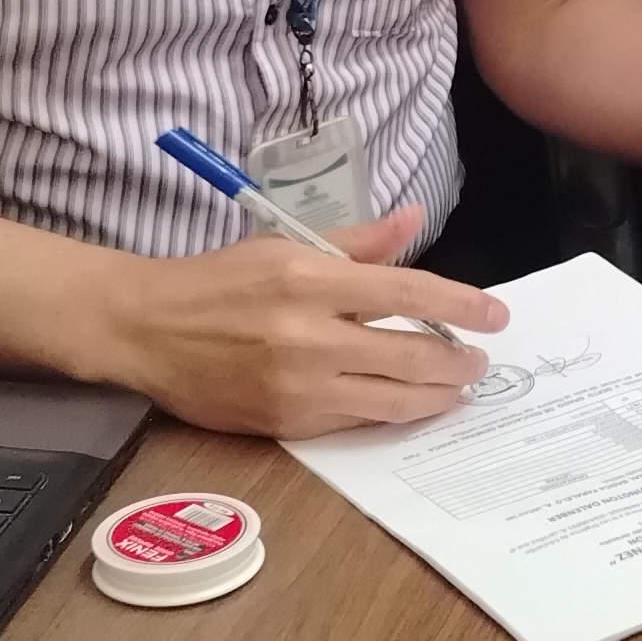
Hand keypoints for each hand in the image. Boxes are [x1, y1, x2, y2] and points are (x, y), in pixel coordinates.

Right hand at [89, 208, 506, 438]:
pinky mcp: (285, 421)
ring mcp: (297, 384)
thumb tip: (414, 219)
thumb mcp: (284, 246)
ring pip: (391, 400)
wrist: (145, 330)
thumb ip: (357, 241)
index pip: (407, 293)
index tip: (496, 315)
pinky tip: (405, 403)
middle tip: (478, 360)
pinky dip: (387, 412)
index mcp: (310, 279)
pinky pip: (354, 421)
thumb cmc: (217, 282)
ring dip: (435, 396)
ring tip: (455, 388)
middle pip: (411, 356)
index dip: (461, 306)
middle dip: (457, 362)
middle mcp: (308, 334)